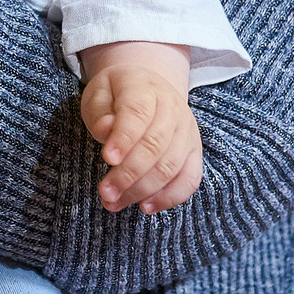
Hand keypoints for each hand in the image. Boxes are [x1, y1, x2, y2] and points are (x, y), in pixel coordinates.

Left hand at [78, 42, 203, 213]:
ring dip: (142, 190)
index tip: (108, 158)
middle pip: (156, 144)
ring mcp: (187, 130)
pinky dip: (170, 197)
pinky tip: (146, 207)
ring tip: (114, 203)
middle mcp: (173, 108)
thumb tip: (105, 130)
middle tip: (105, 192)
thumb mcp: (99, 94)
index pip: (138, 113)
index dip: (124, 137)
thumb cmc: (117, 95)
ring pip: (171, 165)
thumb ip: (99, 112)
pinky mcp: (194, 150)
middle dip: (129, 173)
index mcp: (145, 88)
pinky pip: (190, 179)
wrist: (148, 86)